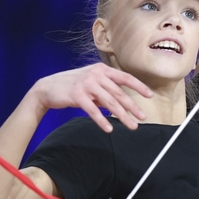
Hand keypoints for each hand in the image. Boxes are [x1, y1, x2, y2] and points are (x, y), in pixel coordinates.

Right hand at [32, 63, 151, 131]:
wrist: (48, 87)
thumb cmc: (72, 85)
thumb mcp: (92, 83)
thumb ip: (106, 90)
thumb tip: (122, 103)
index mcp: (102, 69)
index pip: (125, 77)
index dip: (138, 86)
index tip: (149, 95)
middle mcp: (96, 75)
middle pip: (119, 93)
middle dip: (133, 107)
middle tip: (143, 117)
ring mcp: (87, 84)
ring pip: (109, 102)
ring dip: (122, 116)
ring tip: (132, 125)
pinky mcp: (77, 95)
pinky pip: (93, 110)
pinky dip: (101, 120)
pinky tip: (108, 129)